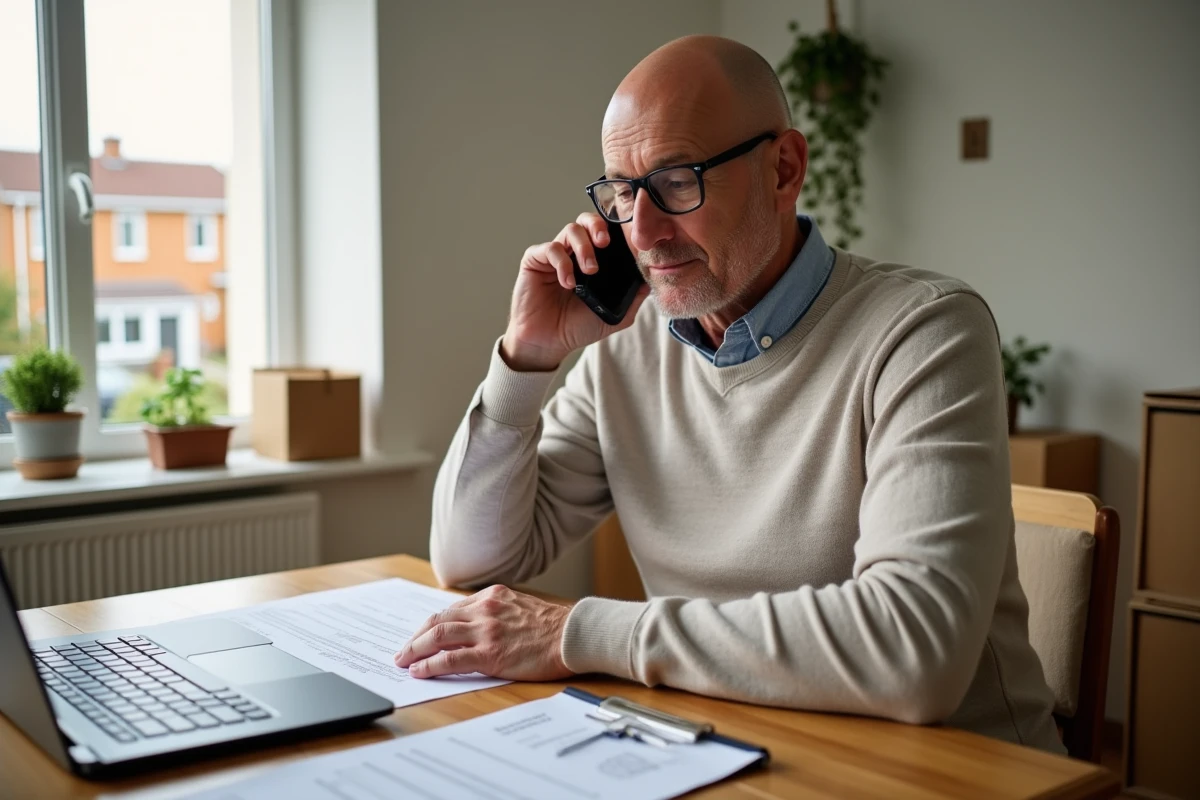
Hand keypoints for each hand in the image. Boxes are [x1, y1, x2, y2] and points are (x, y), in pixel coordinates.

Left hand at [393, 585, 575, 680]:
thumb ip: (499, 611)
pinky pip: (450, 659)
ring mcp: (486, 631)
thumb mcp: (522, 606)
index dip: (432, 625)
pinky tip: (419, 671)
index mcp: (493, 596)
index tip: (421, 635)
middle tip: (403, 651)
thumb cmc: (554, 627)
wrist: (573, 635)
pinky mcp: (489, 654)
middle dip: (416, 637)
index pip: (451, 610)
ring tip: (404, 661)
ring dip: (415, 649)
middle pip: (438, 620)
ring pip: (438, 636)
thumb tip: (480, 627)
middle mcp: (485, 609)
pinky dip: (430, 665)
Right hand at [501, 212, 650, 371]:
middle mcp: (574, 252)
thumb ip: (634, 297)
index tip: (627, 242)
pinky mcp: (535, 260)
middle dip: (599, 226)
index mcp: (595, 260)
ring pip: (571, 230)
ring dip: (584, 247)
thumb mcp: (615, 315)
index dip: (617, 231)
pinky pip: (550, 248)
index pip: (607, 233)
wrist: (549, 343)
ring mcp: (555, 255)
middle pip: (587, 221)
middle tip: (605, 243)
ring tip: (590, 270)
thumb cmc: (578, 327)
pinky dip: (562, 263)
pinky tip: (568, 282)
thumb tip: (653, 278)